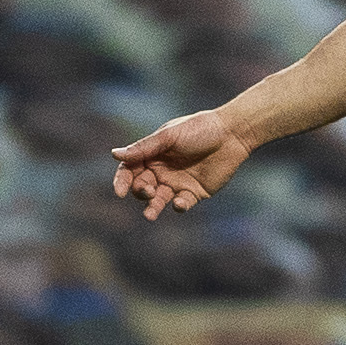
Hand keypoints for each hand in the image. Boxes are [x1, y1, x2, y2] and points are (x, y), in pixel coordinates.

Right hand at [111, 109, 251, 219]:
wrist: (231, 134)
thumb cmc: (198, 129)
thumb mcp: (169, 136)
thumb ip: (144, 148)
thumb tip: (114, 154)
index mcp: (152, 155)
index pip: (130, 170)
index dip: (122, 181)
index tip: (119, 191)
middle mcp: (161, 171)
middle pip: (142, 187)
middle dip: (140, 191)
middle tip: (147, 190)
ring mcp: (177, 183)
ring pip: (159, 200)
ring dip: (153, 207)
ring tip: (150, 215)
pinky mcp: (194, 193)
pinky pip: (182, 204)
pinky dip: (179, 205)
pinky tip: (180, 202)